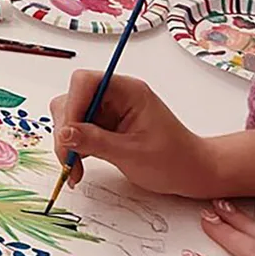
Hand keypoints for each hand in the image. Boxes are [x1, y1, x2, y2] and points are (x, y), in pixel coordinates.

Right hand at [49, 70, 212, 197]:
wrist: (190, 173)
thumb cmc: (174, 161)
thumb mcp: (132, 154)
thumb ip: (95, 141)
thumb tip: (64, 134)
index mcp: (128, 91)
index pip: (85, 82)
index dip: (72, 105)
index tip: (67, 135)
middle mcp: (114, 96)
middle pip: (72, 99)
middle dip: (65, 130)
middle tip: (68, 159)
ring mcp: (107, 111)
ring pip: (70, 117)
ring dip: (66, 143)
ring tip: (74, 168)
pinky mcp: (102, 126)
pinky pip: (76, 131)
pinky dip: (73, 149)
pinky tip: (78, 166)